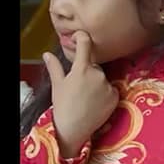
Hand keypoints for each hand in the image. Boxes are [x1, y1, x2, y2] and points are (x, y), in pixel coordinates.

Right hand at [43, 32, 118, 158]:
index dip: (83, 37)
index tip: (82, 35)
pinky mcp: (116, 96)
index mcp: (81, 69)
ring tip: (86, 97)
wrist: (74, 128)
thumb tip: (47, 54)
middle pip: (94, 66)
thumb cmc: (63, 105)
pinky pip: (111, 89)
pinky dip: (105, 93)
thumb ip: (55, 67)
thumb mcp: (57, 85)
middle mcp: (98, 74)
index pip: (85, 45)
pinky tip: (95, 102)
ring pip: (102, 78)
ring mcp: (108, 85)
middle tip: (78, 86)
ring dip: (96, 83)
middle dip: (87, 71)